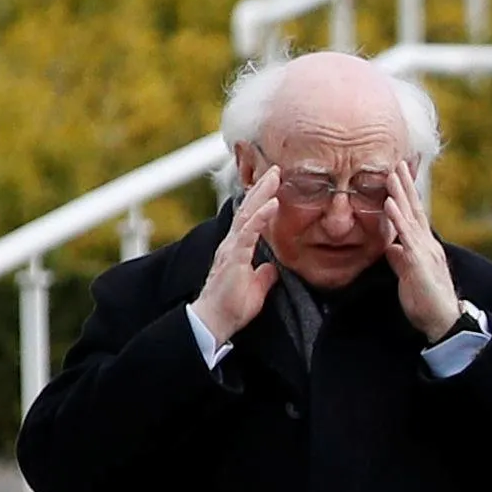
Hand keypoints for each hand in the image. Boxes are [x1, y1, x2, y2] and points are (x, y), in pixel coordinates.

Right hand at [190, 175, 282, 343]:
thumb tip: (272, 269)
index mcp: (236, 249)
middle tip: (276, 169)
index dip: (261, 201)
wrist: (215, 322)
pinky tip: (272, 202)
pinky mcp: (234, 257)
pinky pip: (249, 232)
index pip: (250, 219)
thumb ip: (263, 277)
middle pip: (248, 209)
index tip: (273, 185)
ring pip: (247, 214)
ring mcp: (232, 248)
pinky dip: (261, 216)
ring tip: (275, 176)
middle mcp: (232, 244)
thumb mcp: (255, 289)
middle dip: (262, 188)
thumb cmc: (231, 307)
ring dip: (262, 193)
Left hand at [379, 152, 463, 343]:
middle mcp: (426, 243)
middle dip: (406, 185)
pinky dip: (397, 217)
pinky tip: (389, 202)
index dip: (406, 196)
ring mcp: (424, 250)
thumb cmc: (426, 301)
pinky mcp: (419, 260)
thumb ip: (400, 259)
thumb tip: (391, 247)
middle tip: (398, 162)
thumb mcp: (408, 276)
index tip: (398, 176)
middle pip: (415, 208)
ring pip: (411, 216)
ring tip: (392, 173)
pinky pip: (406, 235)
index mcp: (423, 246)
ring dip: (400, 193)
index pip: (414, 216)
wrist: (443, 321)